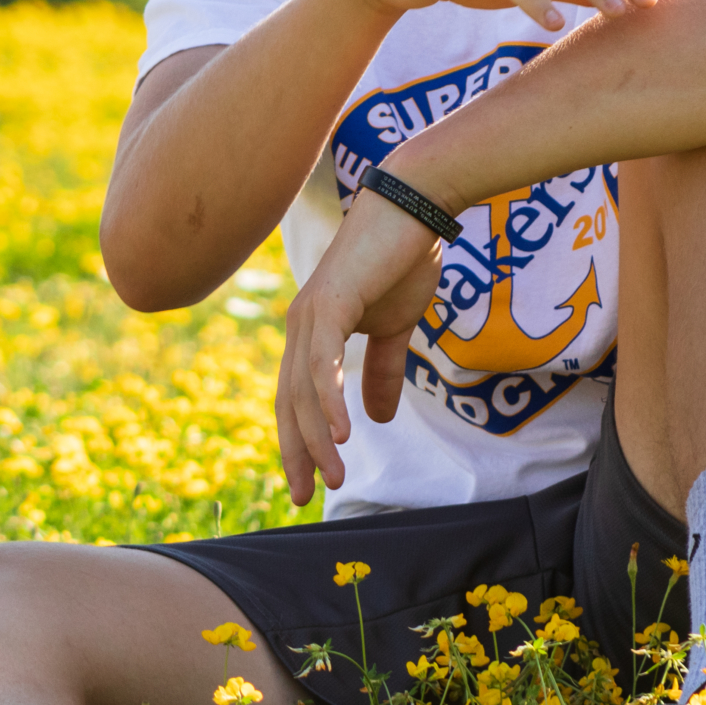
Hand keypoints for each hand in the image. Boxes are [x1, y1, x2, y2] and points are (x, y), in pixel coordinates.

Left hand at [274, 188, 445, 504]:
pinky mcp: (330, 303)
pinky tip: (340, 433)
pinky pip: (322, 361)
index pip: (295, 398)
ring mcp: (310, 313)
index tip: (305, 484)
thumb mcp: (394, 329)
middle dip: (297, 451)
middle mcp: (300, 325)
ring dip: (318, 437)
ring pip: (304, 390)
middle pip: (290, 402)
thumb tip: (380, 419)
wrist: (415, 209)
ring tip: (334, 477)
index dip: (298, 441)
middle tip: (306, 496)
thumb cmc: (402, 261)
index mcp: (311, 332)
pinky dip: (329, 400)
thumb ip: (382, 371)